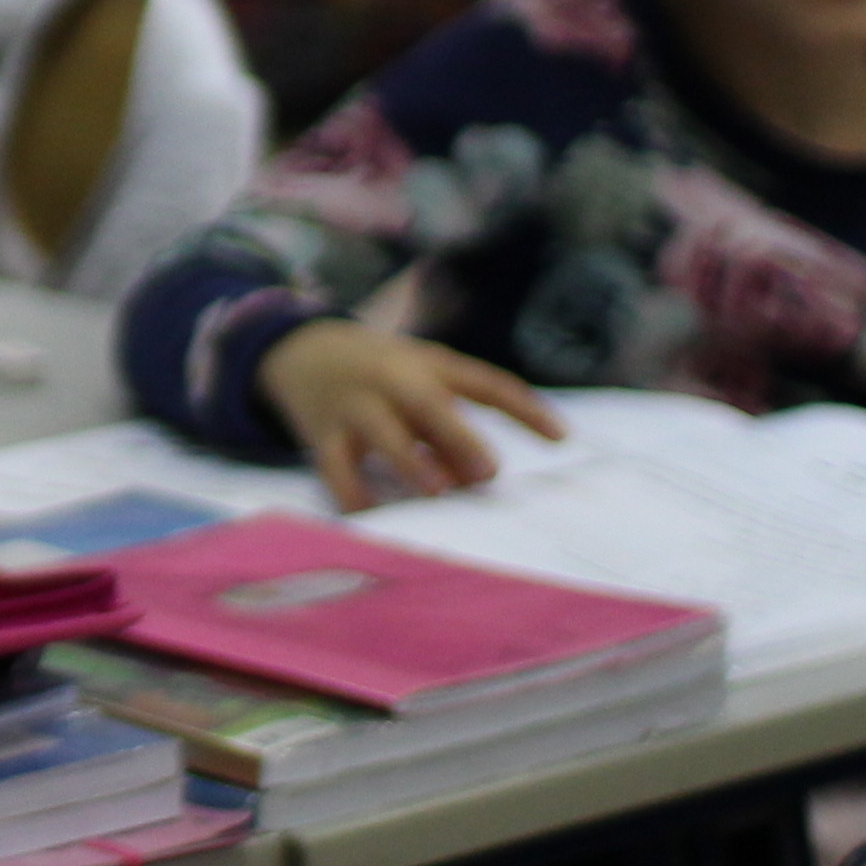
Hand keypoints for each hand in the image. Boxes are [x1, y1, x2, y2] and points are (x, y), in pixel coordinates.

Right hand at [254, 319, 565, 511]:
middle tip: (488, 473)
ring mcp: (355, 406)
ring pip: (383, 433)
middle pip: (430, 405)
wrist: (303, 350)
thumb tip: (475, 481)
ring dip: (411, 462)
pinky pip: (337, 468)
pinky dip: (354, 494)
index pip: (485, 383)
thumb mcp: (420, 383)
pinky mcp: (323, 434)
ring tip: (436, 491)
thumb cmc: (382, 376)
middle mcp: (393, 381)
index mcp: (430, 365)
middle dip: (459, 438)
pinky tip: (373, 515)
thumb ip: (448, 427)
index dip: (524, 410)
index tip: (561, 439)